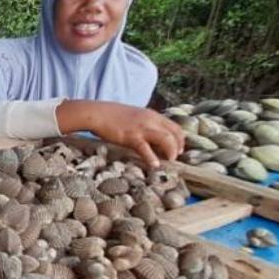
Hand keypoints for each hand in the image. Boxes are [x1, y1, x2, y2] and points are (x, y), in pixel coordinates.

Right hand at [59, 101, 184, 167]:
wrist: (98, 113)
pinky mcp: (132, 137)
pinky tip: (154, 165)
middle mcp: (151, 120)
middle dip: (178, 147)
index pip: (174, 126)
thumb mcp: (135, 116)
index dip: (180, 139)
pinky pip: (146, 149)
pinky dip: (152, 158)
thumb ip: (145, 124)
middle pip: (174, 133)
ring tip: (169, 161)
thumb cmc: (113, 116)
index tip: (178, 148)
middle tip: (174, 157)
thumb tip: (151, 136)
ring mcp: (142, 128)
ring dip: (171, 151)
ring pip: (166, 139)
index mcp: (152, 115)